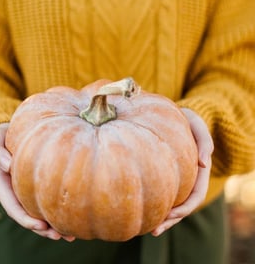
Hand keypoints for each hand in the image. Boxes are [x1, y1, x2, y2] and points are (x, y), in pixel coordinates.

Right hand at [0, 123, 74, 241]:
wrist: (16, 130)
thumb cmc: (4, 134)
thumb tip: (7, 165)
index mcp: (4, 184)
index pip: (13, 206)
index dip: (25, 218)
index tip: (39, 225)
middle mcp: (16, 190)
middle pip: (28, 214)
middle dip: (42, 228)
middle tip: (60, 235)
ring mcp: (28, 188)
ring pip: (40, 211)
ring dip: (52, 225)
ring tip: (70, 235)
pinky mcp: (40, 182)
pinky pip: (48, 198)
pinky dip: (58, 209)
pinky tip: (73, 217)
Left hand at [151, 108, 213, 235]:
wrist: (172, 115)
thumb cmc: (186, 119)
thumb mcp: (197, 124)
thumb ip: (204, 142)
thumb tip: (203, 164)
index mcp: (198, 171)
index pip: (195, 196)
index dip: (185, 208)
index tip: (171, 215)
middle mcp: (187, 178)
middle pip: (182, 206)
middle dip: (170, 219)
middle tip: (154, 230)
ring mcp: (176, 178)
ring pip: (171, 202)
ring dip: (162, 218)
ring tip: (148, 230)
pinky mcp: (163, 174)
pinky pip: (160, 191)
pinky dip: (154, 203)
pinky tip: (141, 210)